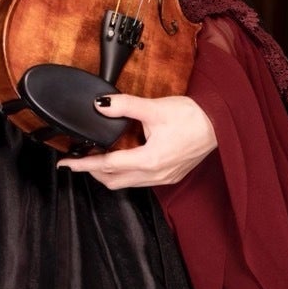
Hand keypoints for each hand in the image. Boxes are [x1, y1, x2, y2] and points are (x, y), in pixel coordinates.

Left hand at [56, 94, 216, 188]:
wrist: (221, 124)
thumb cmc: (192, 116)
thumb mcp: (155, 107)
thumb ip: (125, 106)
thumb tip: (100, 105)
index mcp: (149, 160)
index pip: (107, 166)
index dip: (84, 165)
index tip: (66, 164)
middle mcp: (155, 175)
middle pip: (114, 181)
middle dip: (93, 173)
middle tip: (78, 160)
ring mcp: (164, 178)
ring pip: (127, 183)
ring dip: (109, 174)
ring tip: (97, 159)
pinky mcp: (171, 175)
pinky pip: (141, 181)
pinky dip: (126, 173)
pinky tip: (124, 159)